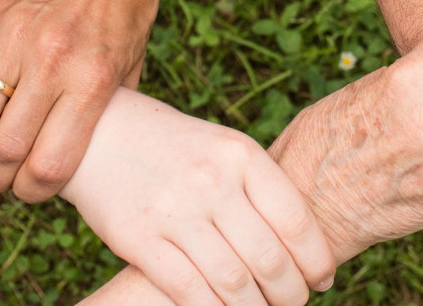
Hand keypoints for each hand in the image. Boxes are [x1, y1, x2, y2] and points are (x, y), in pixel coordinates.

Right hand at [0, 0, 164, 201]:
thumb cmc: (128, 6)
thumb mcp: (134, 62)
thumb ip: (110, 110)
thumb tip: (91, 156)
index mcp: (93, 80)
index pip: (49, 164)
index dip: (34, 193)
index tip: (32, 192)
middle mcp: (52, 62)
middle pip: (3, 150)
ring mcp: (15, 39)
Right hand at [61, 89, 335, 305]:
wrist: (100, 133)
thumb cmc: (176, 147)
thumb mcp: (223, 148)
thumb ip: (259, 188)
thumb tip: (304, 244)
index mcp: (240, 154)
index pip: (295, 219)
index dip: (316, 258)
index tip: (322, 278)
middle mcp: (211, 181)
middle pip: (269, 258)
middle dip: (290, 293)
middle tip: (295, 302)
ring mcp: (174, 211)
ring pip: (234, 283)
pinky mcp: (139, 239)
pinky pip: (189, 291)